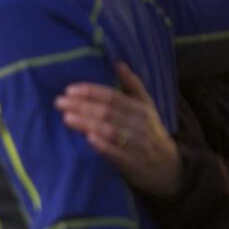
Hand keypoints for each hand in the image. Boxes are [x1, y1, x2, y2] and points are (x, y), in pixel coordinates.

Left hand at [55, 62, 182, 196]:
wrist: (168, 166)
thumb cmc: (149, 131)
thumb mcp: (146, 106)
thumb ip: (132, 85)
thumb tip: (118, 62)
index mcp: (140, 108)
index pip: (113, 97)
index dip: (91, 92)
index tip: (69, 90)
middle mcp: (140, 124)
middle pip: (108, 112)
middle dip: (82, 106)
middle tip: (59, 103)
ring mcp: (138, 144)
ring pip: (111, 131)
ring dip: (88, 124)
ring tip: (67, 118)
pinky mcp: (134, 164)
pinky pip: (118, 154)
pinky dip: (104, 146)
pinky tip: (89, 139)